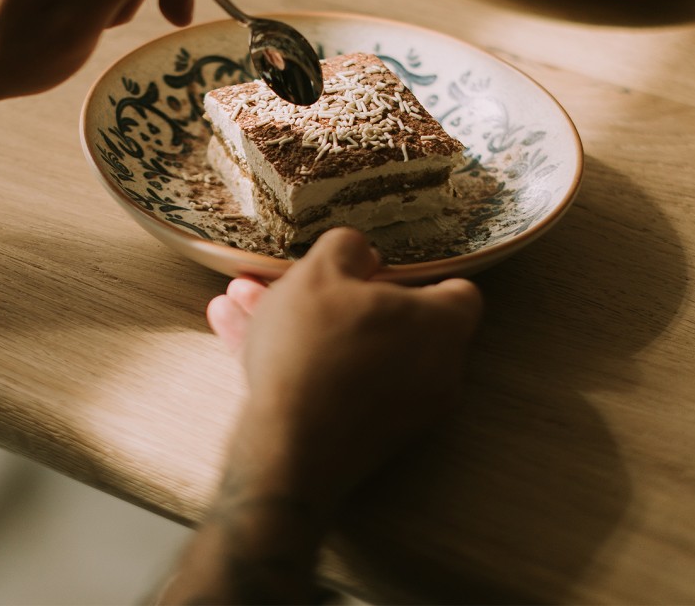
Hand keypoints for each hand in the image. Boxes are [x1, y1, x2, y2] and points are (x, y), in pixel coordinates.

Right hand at [207, 227, 482, 510]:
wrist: (290, 447)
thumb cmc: (315, 349)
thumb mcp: (321, 273)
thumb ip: (346, 247)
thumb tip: (360, 253)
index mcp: (440, 325)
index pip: (457, 292)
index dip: (418, 274)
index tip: (379, 269)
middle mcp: (435, 370)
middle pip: (387, 321)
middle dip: (331, 296)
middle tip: (290, 282)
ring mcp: (403, 409)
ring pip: (349, 350)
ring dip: (300, 325)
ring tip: (242, 302)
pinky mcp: (366, 435)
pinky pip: (334, 383)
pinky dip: (297, 361)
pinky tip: (237, 336)